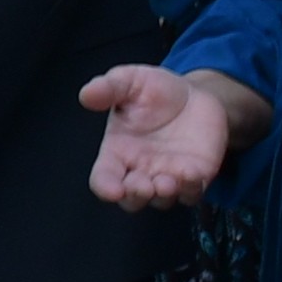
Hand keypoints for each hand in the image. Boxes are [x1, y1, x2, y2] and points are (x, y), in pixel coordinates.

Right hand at [78, 63, 264, 209]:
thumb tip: (86, 94)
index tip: (112, 190)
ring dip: (163, 195)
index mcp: (117, 152)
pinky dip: (191, 188)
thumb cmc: (156, 90)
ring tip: (166, 182)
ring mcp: (168, 177)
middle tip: (143, 186)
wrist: (195, 94)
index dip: (105, 187)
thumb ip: (109, 88)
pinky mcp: (195, 177)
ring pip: (162, 200)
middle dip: (135, 196)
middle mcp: (140, 171)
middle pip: (131, 199)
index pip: (104, 178)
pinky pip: (192, 192)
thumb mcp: (130, 81)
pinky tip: (190, 173)